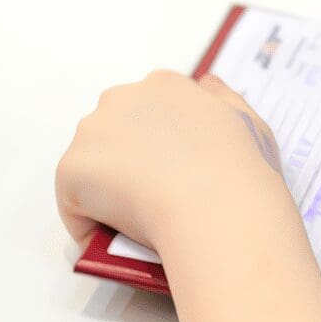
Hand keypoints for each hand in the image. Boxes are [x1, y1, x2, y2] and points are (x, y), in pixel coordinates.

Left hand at [56, 70, 286, 252]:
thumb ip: (222, 99)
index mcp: (165, 85)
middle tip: (155, 197)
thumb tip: (205, 84)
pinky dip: (91, 224)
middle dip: (127, 162)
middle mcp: (123, 98)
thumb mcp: (248, 121)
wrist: (217, 207)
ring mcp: (92, 132)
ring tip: (139, 219)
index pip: (147, 110)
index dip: (158, 144)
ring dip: (107, 190)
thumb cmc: (239, 169)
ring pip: (91, 166)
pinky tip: (119, 237)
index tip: (173, 171)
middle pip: (112, 133)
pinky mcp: (72, 169)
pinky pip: (74, 203)